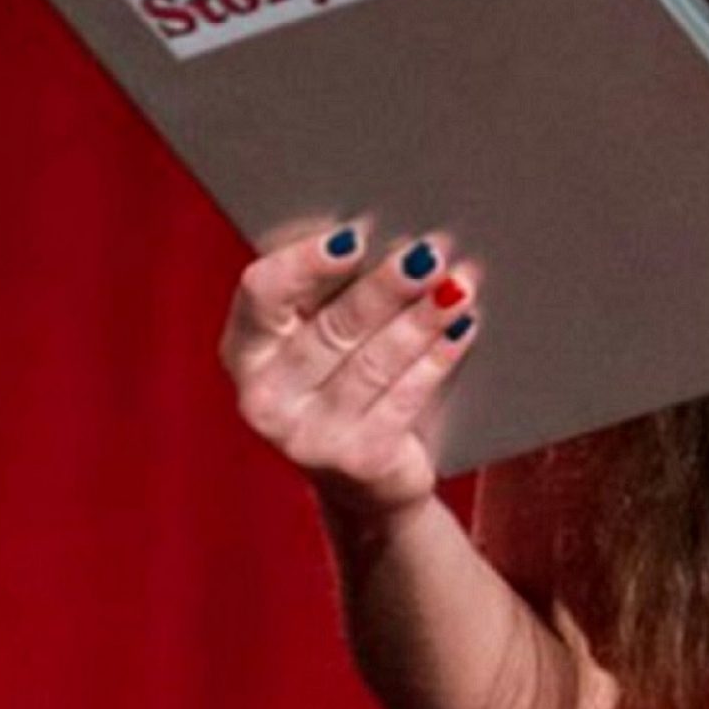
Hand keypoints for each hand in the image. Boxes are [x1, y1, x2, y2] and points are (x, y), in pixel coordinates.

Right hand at [221, 224, 479, 522]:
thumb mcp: (321, 336)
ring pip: (373, 361)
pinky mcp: (357, 460)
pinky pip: (404, 397)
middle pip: (331, 326)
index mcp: (246, 349)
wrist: (366, 483)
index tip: (354, 236)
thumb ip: (332, 289)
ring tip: (458, 286)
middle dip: (386, 286)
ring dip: (421, 319)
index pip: (261, 293)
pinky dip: (438, 358)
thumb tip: (387, 226)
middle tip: (430, 251)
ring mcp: (308, 436)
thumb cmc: (345, 381)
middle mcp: (264, 396)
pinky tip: (463, 328)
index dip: (306, 262)